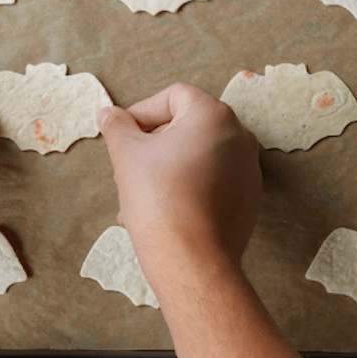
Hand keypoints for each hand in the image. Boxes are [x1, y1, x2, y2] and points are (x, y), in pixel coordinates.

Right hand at [96, 83, 260, 286]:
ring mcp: (248, 169)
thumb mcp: (127, 154)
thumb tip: (108, 113)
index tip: (122, 133)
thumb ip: (117, 126)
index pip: (173, 96)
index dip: (142, 111)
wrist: (192, 261)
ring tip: (136, 197)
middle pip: (186, 127)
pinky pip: (211, 182)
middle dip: (151, 145)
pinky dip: (186, 188)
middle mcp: (239, 137)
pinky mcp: (248, 198)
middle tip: (125, 168)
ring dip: (164, 170)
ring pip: (196, 157)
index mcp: (214, 116)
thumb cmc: (160, 201)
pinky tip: (159, 212)